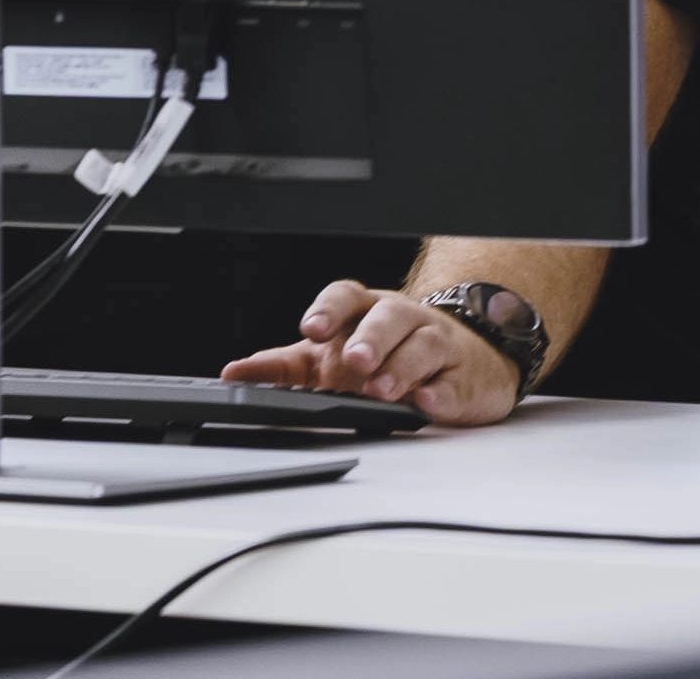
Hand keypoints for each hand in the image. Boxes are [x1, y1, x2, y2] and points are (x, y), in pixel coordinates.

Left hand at [221, 280, 524, 425]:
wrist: (463, 360)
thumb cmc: (388, 355)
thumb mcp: (330, 357)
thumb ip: (283, 366)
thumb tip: (234, 374)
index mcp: (365, 313)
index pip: (347, 297)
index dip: (329, 309)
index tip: (312, 329)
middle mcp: (403, 321)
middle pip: (390, 316)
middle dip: (372, 337)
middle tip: (354, 361)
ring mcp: (438, 345)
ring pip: (423, 345)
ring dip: (402, 366)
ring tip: (382, 388)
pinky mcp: (464, 377)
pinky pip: (455, 381)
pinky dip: (442, 393)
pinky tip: (428, 401)